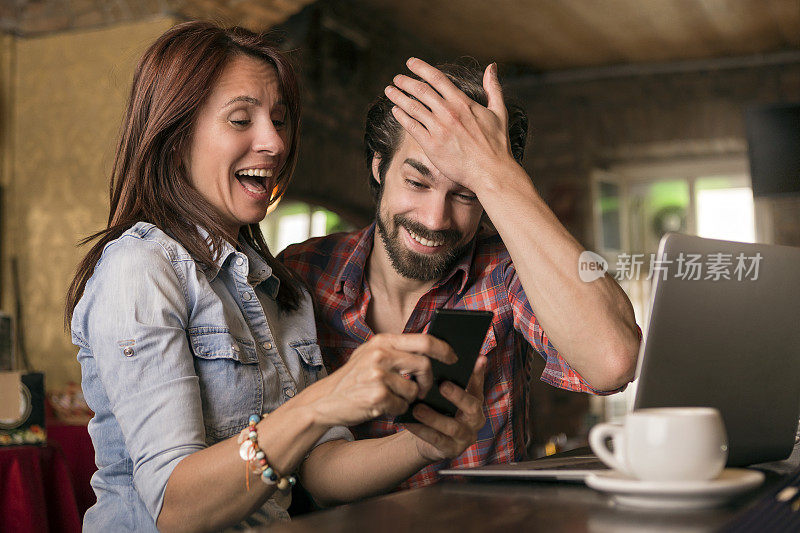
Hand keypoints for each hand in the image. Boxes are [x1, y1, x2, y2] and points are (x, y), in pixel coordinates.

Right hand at [310, 334, 455, 426]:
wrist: (324, 402)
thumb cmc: (352, 380)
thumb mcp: (370, 355)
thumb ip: (396, 351)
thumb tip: (431, 352)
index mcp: (382, 341)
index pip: (424, 340)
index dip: (444, 350)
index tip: (453, 358)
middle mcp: (381, 354)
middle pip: (425, 366)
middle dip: (429, 382)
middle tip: (424, 390)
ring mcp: (378, 375)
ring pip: (415, 390)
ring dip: (409, 399)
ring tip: (393, 398)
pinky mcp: (377, 396)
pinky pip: (403, 406)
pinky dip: (397, 410)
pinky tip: (382, 407)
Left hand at [384, 58, 513, 192]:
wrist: (491, 172)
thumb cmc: (497, 145)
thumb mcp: (499, 112)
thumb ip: (493, 88)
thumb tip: (492, 66)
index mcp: (463, 103)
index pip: (437, 79)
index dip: (421, 68)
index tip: (410, 63)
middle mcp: (448, 113)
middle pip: (421, 91)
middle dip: (405, 82)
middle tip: (397, 78)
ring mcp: (439, 129)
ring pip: (413, 107)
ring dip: (398, 97)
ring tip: (389, 91)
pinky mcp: (432, 146)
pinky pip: (411, 127)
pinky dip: (401, 117)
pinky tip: (395, 111)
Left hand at [405, 355, 487, 461]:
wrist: (430, 440)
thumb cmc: (437, 409)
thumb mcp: (443, 395)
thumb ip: (445, 379)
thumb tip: (433, 356)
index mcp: (475, 401)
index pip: (478, 385)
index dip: (479, 373)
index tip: (478, 358)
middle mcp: (475, 419)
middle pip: (472, 406)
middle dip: (458, 395)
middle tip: (442, 385)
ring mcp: (466, 436)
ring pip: (453, 427)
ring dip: (434, 417)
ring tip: (417, 409)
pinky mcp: (452, 450)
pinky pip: (436, 440)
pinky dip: (421, 430)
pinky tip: (408, 421)